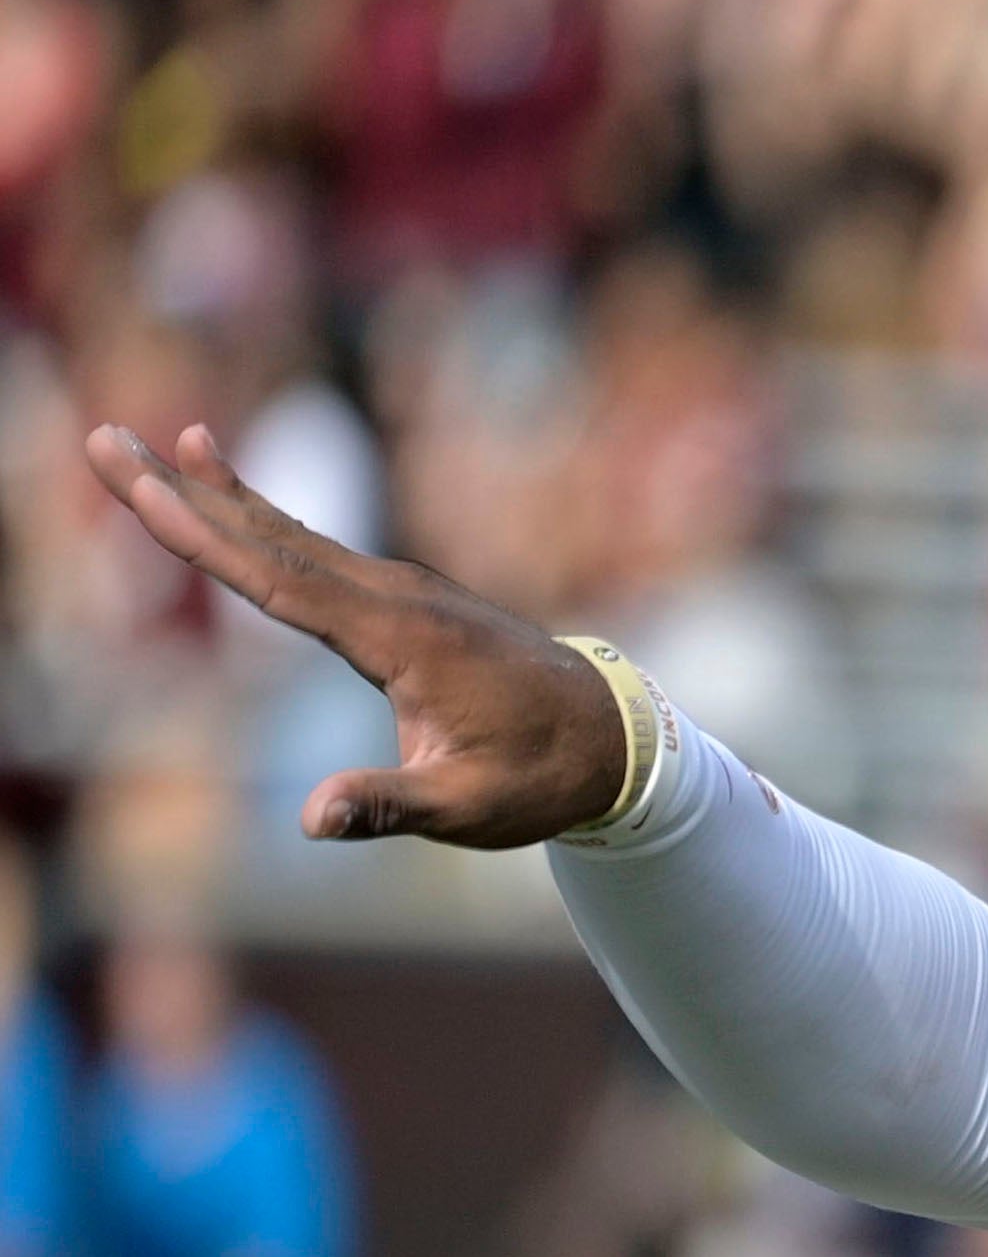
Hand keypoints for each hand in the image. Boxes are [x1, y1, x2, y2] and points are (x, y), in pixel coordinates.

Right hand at [84, 422, 625, 849]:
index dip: (206, 535)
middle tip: (104, 436)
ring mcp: (402, 591)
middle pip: (272, 537)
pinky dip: (261, 517)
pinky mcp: (404, 599)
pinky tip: (226, 490)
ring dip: (215, 493)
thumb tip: (314, 820)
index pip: (282, 581)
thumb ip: (392, 807)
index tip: (144, 487)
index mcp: (404, 639)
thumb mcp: (470, 810)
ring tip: (148, 444)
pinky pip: (316, 550)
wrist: (615, 739)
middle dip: (184, 489)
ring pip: (291, 535)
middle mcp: (398, 598)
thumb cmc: (542, 778)